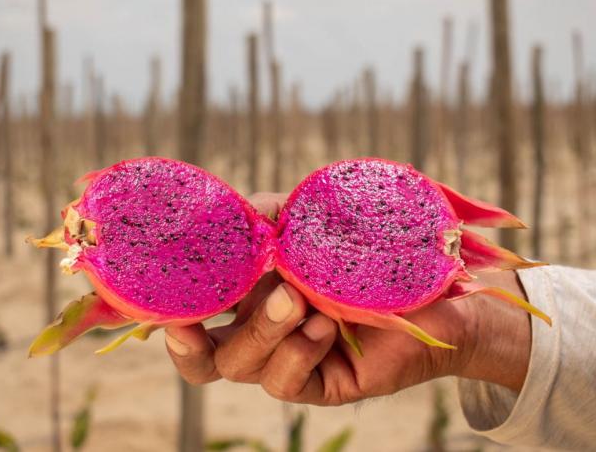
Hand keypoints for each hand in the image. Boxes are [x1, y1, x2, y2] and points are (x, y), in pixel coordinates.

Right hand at [165, 193, 532, 405]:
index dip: (166, 318)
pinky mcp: (322, 383)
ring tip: (296, 299)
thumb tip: (234, 213)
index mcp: (248, 297)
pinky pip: (288, 382)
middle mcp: (261, 333)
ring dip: (262, 330)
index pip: (191, 317)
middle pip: (202, 360)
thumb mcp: (309, 221)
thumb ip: (269, 216)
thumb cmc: (365, 248)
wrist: (433, 281)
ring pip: (243, 366)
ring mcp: (290, 360)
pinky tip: (322, 326)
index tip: (161, 305)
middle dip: (190, 346)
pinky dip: (298, 352)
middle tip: (194, 322)